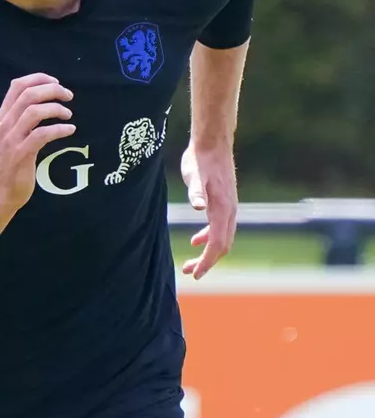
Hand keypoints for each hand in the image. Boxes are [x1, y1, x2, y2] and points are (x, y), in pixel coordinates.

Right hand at [0, 73, 75, 243]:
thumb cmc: (11, 162)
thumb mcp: (12, 134)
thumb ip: (22, 117)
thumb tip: (45, 98)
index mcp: (2, 116)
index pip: (17, 85)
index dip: (39, 78)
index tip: (56, 83)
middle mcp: (4, 124)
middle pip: (28, 95)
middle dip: (52, 91)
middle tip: (69, 96)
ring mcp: (10, 139)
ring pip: (34, 111)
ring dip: (56, 109)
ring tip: (68, 115)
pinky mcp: (20, 154)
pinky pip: (41, 135)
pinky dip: (59, 130)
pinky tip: (70, 131)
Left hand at [182, 144, 236, 278]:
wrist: (212, 144)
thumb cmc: (200, 160)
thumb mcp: (193, 175)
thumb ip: (196, 192)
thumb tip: (198, 207)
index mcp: (222, 209)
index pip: (217, 243)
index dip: (207, 260)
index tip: (195, 273)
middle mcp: (229, 211)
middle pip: (222, 245)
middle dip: (207, 261)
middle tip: (189, 272)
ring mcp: (228, 207)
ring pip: (222, 237)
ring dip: (207, 252)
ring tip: (189, 263)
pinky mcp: (223, 202)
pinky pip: (219, 227)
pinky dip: (208, 237)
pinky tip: (195, 240)